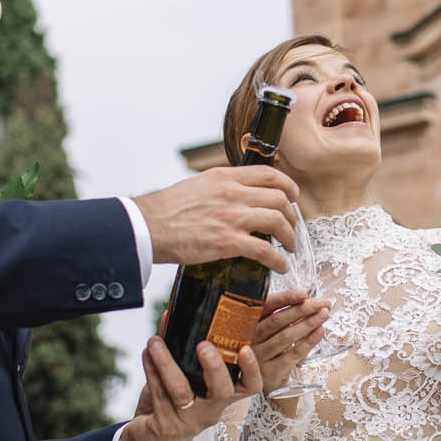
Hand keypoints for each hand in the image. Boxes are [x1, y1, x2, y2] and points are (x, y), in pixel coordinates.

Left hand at [117, 333, 263, 440]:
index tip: (246, 348)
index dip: (252, 370)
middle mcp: (211, 411)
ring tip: (155, 342)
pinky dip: (151, 370)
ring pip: (182, 392)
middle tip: (203, 345)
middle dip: (214, 367)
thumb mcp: (185, 378)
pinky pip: (159, 395)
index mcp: (222, 397)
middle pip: (222, 392)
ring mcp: (189, 422)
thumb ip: (183, 349)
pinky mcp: (166, 427)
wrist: (147, 438)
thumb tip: (176, 313)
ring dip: (167, 363)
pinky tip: (146, 354)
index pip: (250, 387)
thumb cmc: (171, 403)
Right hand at [133, 167, 299, 273]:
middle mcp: (232, 193)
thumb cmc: (168, 209)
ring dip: (289, 237)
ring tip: (289, 247)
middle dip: (292, 216)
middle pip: (279, 199)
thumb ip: (222, 186)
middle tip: (292, 227)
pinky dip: (278, 260)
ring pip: (277, 221)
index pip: (269, 174)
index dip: (288, 186)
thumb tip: (239, 194)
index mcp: (225, 177)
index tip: (292, 197)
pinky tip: (280, 266)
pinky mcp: (227, 242)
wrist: (148, 226)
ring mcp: (231, 217)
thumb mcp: (199, 184)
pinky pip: (265, 250)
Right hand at [251, 288, 328, 393]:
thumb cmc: (272, 351)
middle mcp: (250, 339)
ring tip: (324, 314)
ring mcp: (259, 356)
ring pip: (286, 337)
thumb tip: (311, 301)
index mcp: (249, 323)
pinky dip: (309, 341)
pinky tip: (320, 331)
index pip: (266, 307)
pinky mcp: (271, 371)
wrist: (267, 384)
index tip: (303, 293)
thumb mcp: (271, 331)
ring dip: (308, 324)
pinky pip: (293, 353)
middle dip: (302, 309)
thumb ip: (284, 316)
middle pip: (277, 321)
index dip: (285, 298)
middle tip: (322, 303)